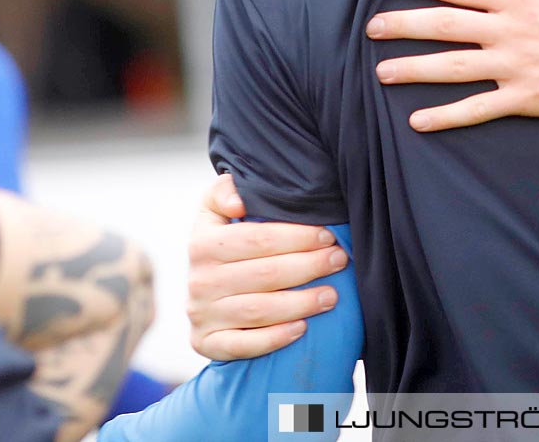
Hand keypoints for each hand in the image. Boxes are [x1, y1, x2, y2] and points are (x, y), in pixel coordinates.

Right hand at [187, 175, 345, 361]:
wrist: (207, 289)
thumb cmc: (229, 243)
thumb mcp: (218, 211)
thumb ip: (224, 192)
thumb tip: (238, 201)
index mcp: (202, 243)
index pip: (256, 239)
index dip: (297, 236)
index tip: (328, 234)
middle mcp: (198, 280)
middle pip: (264, 273)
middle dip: (309, 265)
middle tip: (340, 260)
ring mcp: (201, 314)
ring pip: (258, 310)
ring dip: (301, 303)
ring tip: (332, 295)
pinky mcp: (206, 343)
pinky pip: (241, 345)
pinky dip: (273, 339)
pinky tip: (301, 329)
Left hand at [370, 0, 538, 131]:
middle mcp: (509, 31)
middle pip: (443, 26)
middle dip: (402, 25)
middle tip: (370, 26)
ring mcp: (515, 67)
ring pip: (451, 68)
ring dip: (412, 69)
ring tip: (380, 70)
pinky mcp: (528, 98)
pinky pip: (478, 109)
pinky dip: (446, 116)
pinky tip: (418, 121)